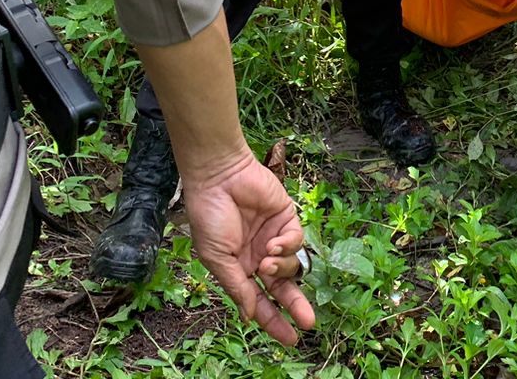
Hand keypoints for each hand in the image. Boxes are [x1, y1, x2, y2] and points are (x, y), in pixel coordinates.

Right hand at [183, 150, 316, 345]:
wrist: (219, 177)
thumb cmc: (209, 216)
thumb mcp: (217, 258)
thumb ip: (236, 286)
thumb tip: (250, 316)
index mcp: (240, 269)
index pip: (261, 301)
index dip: (273, 321)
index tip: (290, 339)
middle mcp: (259, 257)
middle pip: (283, 288)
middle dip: (295, 306)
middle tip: (307, 322)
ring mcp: (274, 238)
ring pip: (292, 266)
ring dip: (282, 269)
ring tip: (267, 261)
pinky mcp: (287, 218)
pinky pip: (296, 241)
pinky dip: (288, 246)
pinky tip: (273, 243)